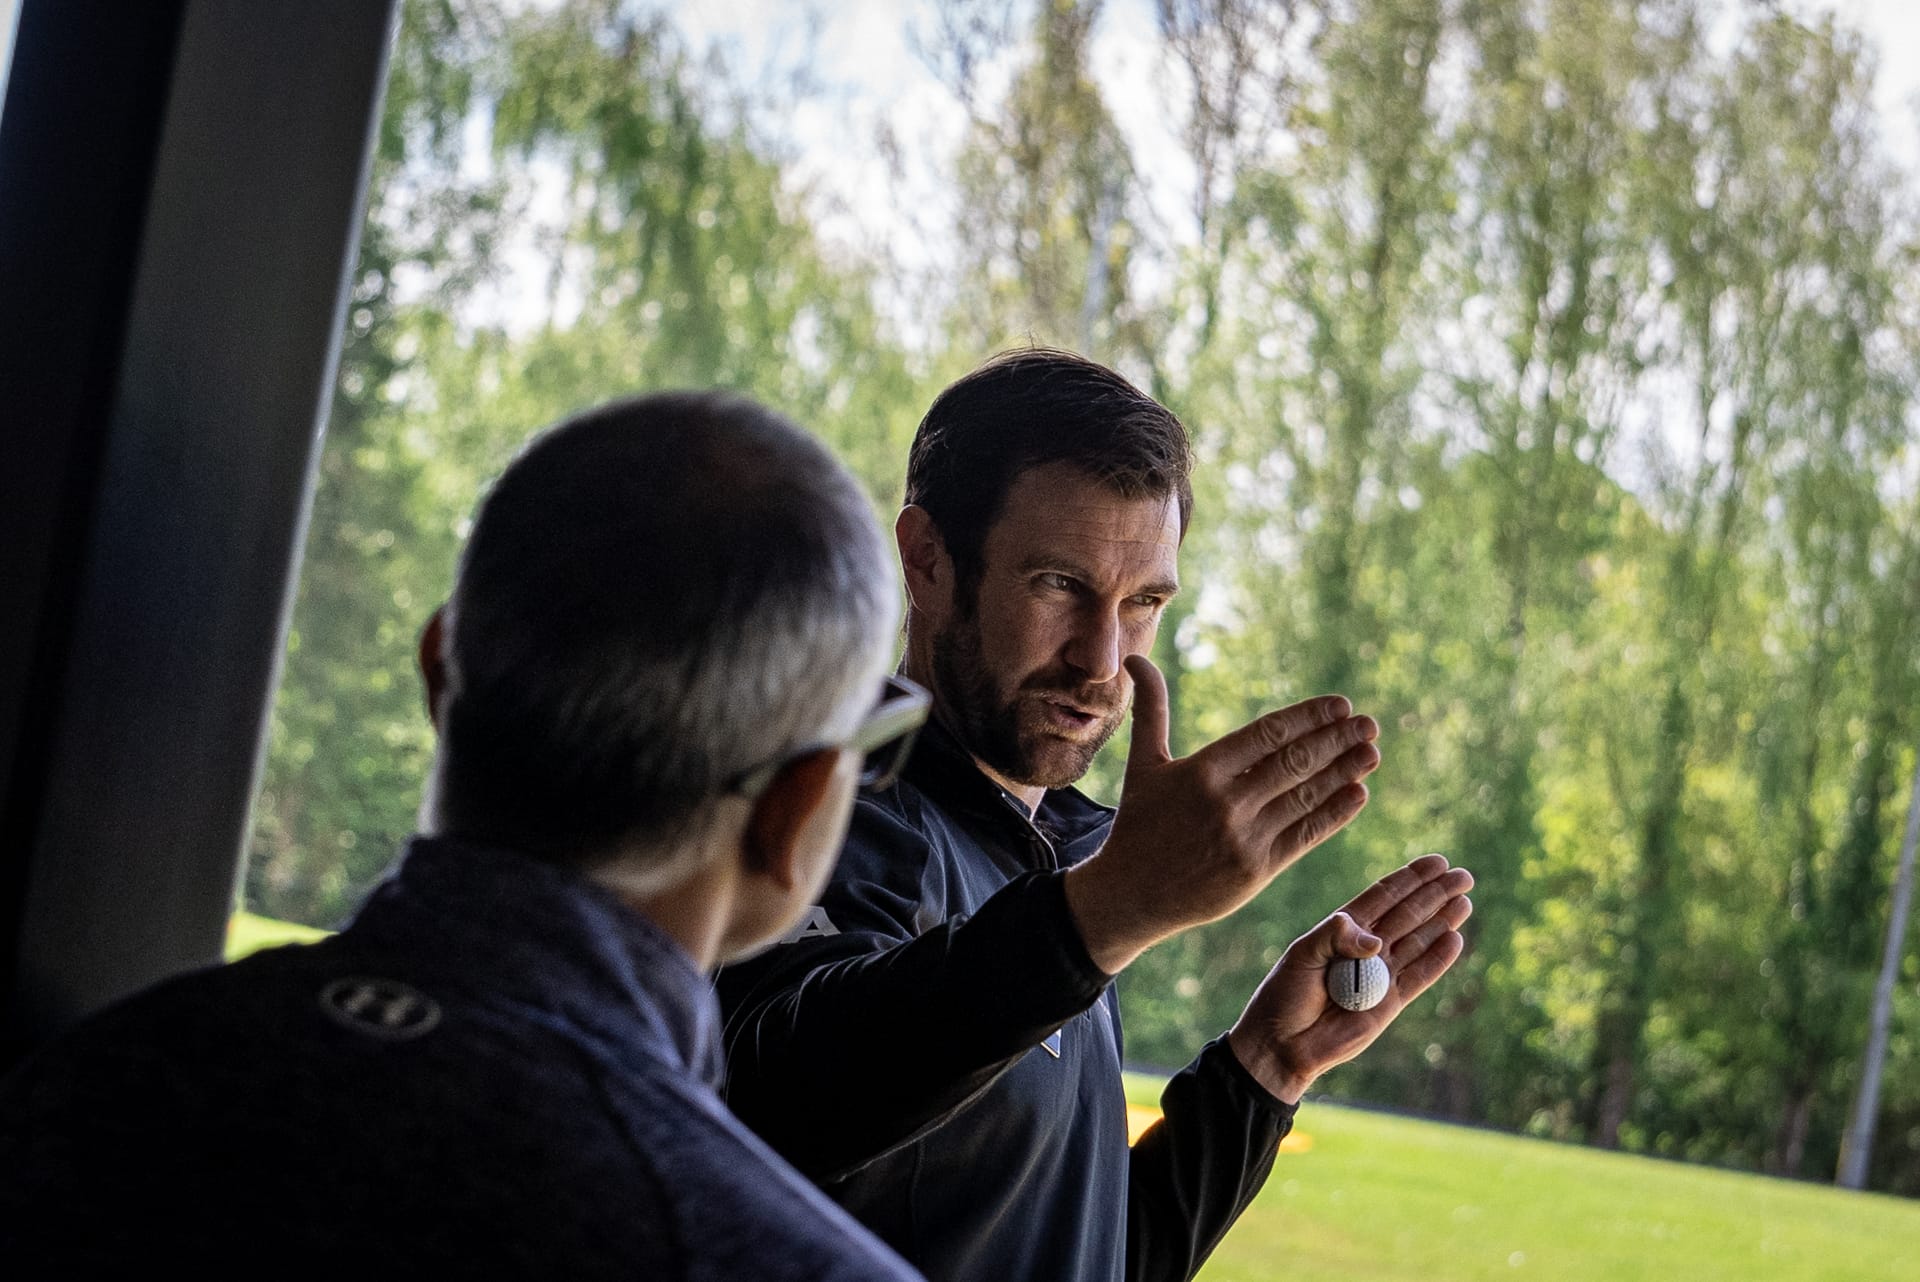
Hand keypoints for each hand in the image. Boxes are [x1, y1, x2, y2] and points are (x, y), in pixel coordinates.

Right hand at [1063, 654, 1380, 973]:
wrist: (1131, 894)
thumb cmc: (1138, 824)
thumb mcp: (1142, 764)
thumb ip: (1151, 710)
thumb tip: (1136, 658)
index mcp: (1202, 771)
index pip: (1268, 734)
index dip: (1309, 717)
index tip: (1340, 705)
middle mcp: (1226, 802)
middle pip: (1294, 762)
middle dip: (1337, 740)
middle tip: (1369, 723)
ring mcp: (1244, 838)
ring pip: (1305, 797)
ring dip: (1344, 772)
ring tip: (1372, 752)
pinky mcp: (1257, 871)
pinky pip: (1305, 836)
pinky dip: (1334, 814)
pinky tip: (1358, 794)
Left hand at [1226, 853, 1472, 1102]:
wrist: (1283, 1043)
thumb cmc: (1285, 994)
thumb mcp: (1302, 955)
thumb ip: (1335, 938)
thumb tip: (1375, 939)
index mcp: (1343, 930)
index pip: (1383, 897)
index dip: (1410, 879)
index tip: (1436, 862)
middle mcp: (1366, 949)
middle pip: (1408, 915)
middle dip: (1435, 895)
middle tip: (1463, 876)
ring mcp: (1381, 975)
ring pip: (1418, 942)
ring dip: (1442, 921)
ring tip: (1465, 901)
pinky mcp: (1390, 1003)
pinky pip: (1419, 977)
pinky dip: (1438, 960)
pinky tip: (1455, 939)